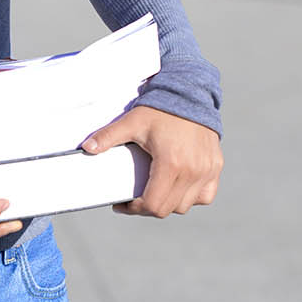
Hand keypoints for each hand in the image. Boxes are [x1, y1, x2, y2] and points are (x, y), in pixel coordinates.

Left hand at [82, 107, 221, 217]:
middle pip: (168, 209)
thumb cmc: (161, 108)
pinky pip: (205, 195)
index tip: (123, 203)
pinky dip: (192, 197)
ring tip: (154, 192)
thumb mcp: (133, 121)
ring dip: (169, 203)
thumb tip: (86, 147)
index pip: (153, 205)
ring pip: (186, 205)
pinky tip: (179, 188)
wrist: (192, 92)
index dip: (135, 209)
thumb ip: (109, 135)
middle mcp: (192, 171)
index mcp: (171, 164)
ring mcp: (206, 171)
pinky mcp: (215, 167)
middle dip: (148, 208)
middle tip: (135, 200)